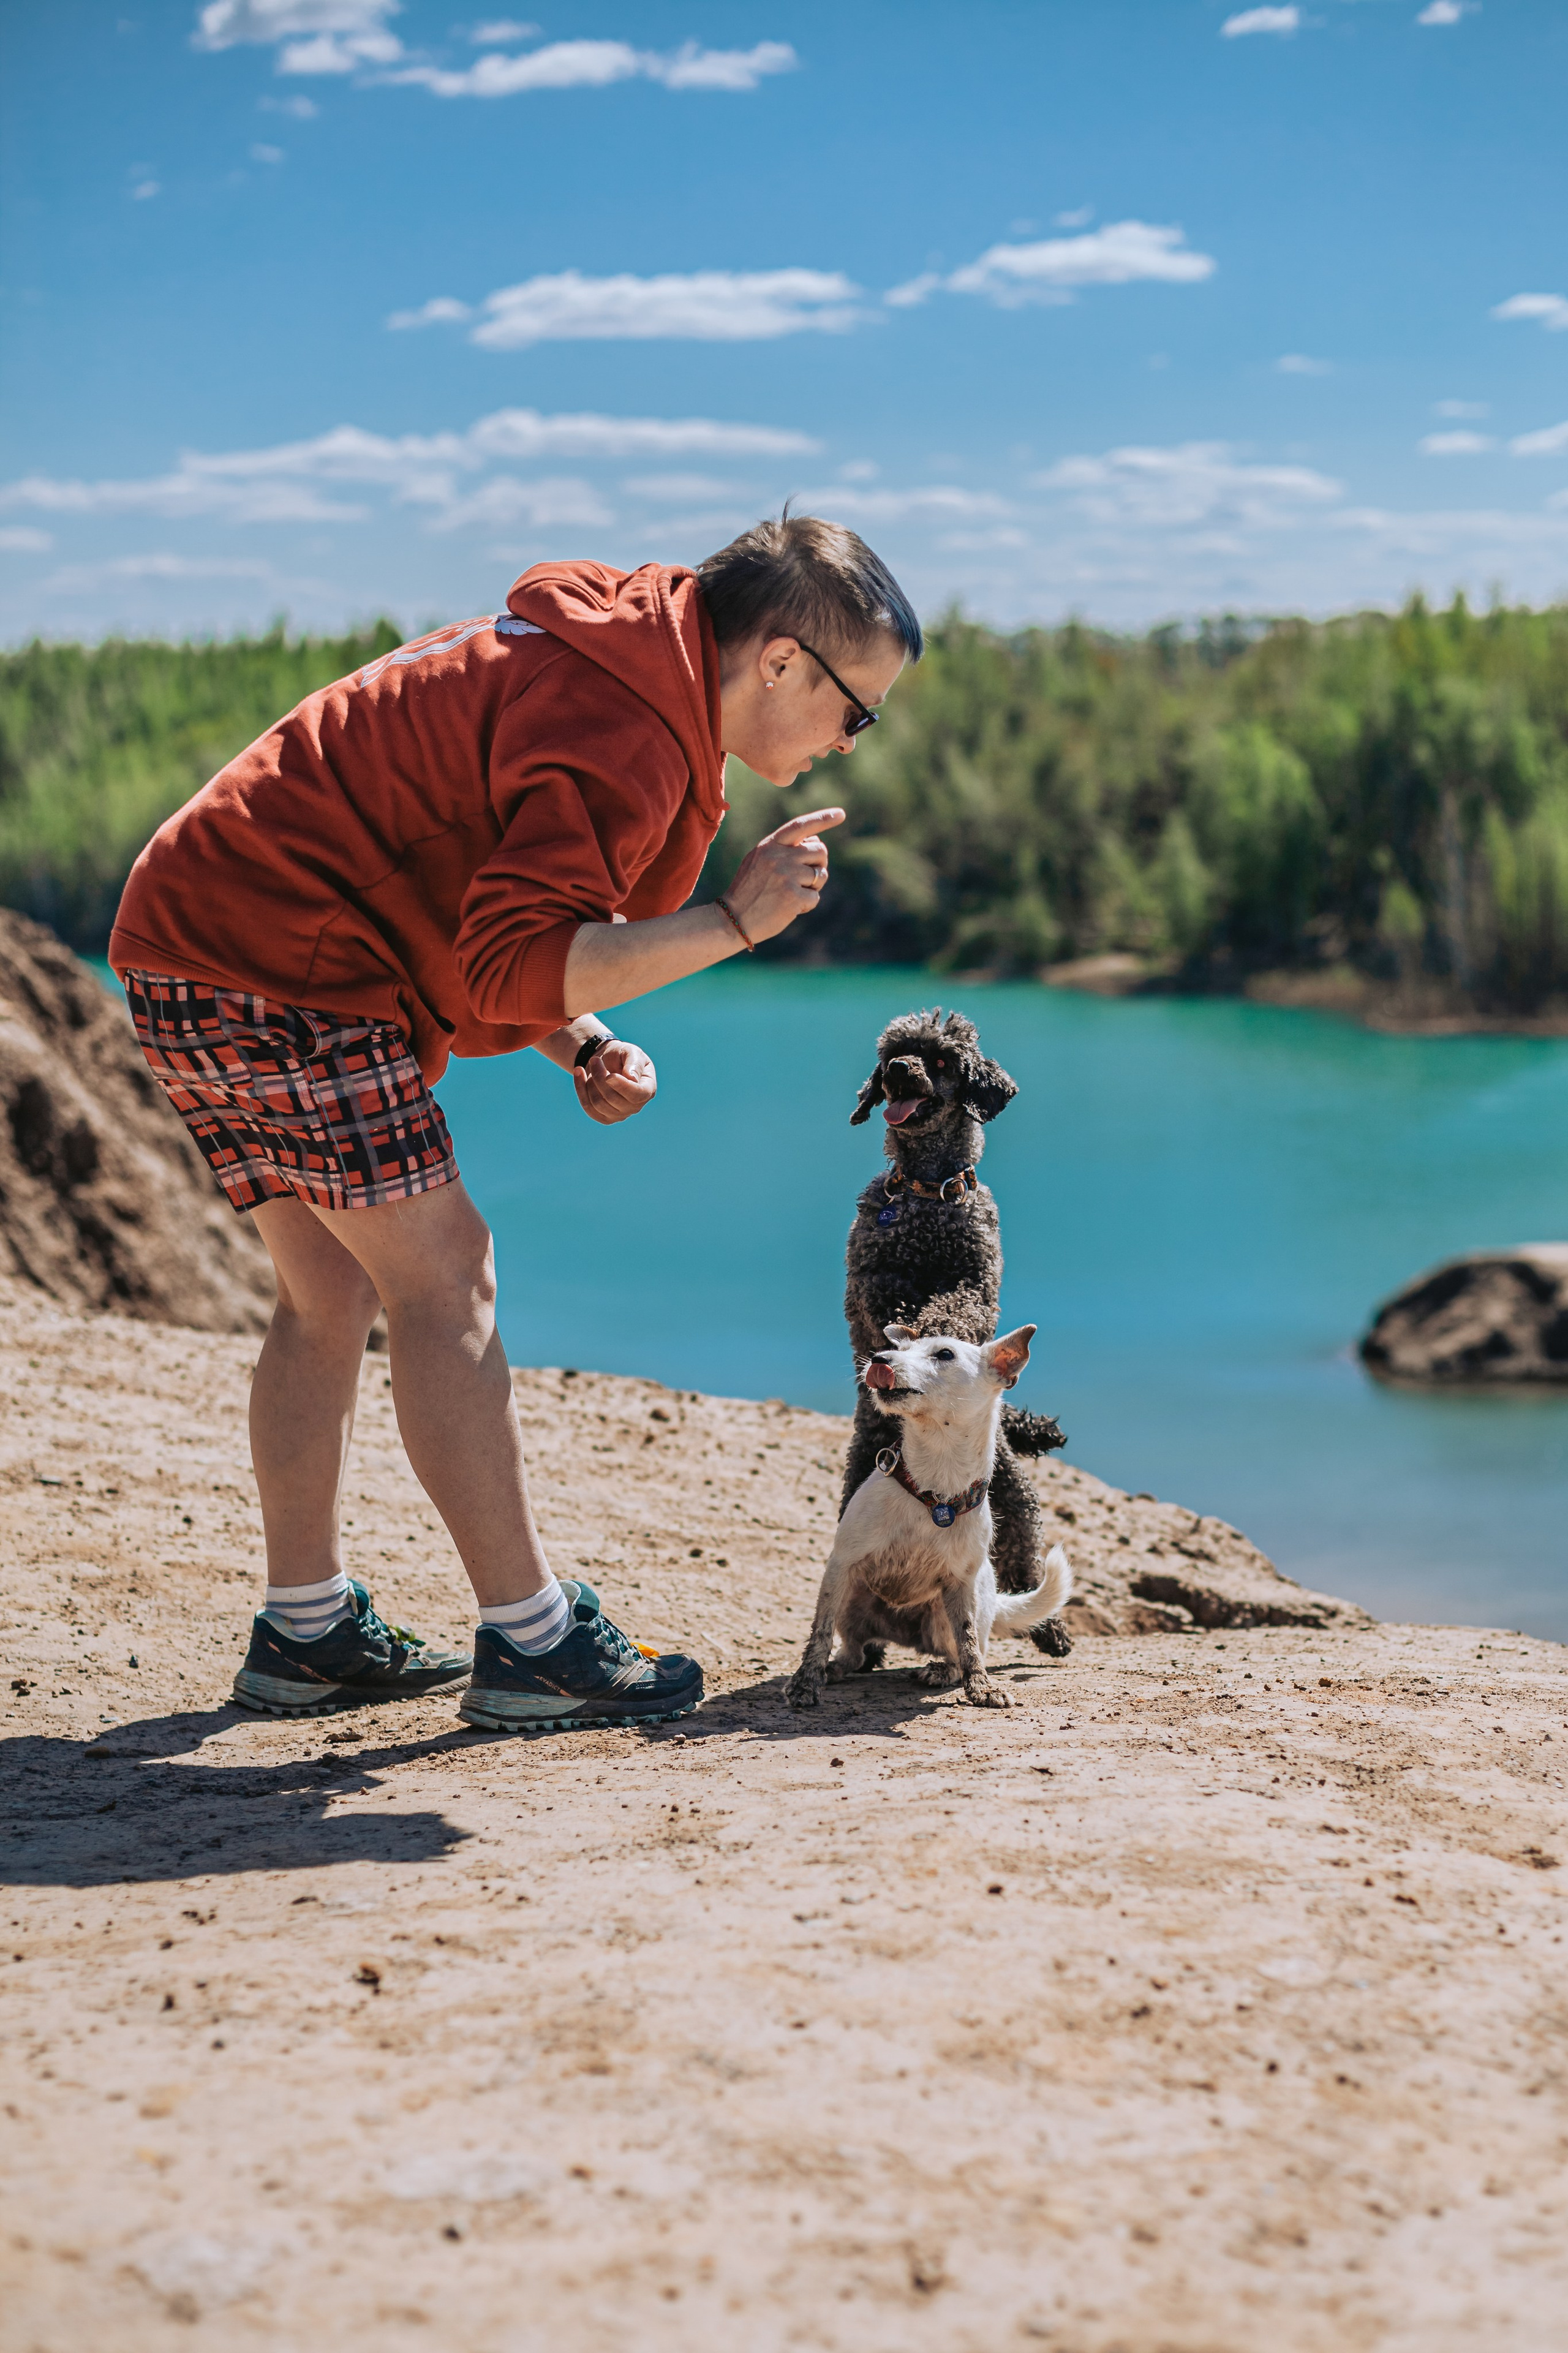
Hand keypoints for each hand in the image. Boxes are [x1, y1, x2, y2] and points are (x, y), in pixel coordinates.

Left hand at [573, 1038, 656, 1124]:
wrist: (607, 1061)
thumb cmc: (622, 1056)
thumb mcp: (631, 1051)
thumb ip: (634, 1063)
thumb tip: (632, 1078)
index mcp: (648, 1089)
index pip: (637, 1095)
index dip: (622, 1086)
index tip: (609, 1075)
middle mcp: (636, 1106)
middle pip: (613, 1099)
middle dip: (600, 1077)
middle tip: (594, 1059)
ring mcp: (620, 1114)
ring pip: (599, 1103)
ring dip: (590, 1081)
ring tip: (592, 1065)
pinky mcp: (604, 1117)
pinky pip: (588, 1107)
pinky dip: (580, 1088)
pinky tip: (579, 1072)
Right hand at [726, 806, 845, 943]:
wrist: (734, 919)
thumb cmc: (749, 890)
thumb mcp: (759, 860)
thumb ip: (783, 849)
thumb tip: (816, 842)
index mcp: (770, 845)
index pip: (801, 826)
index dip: (823, 819)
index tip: (841, 814)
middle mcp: (779, 856)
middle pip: (820, 851)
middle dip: (819, 864)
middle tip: (805, 878)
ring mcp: (787, 876)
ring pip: (820, 875)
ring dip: (813, 887)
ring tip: (792, 894)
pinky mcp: (793, 896)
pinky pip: (815, 897)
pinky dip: (807, 905)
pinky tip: (790, 908)